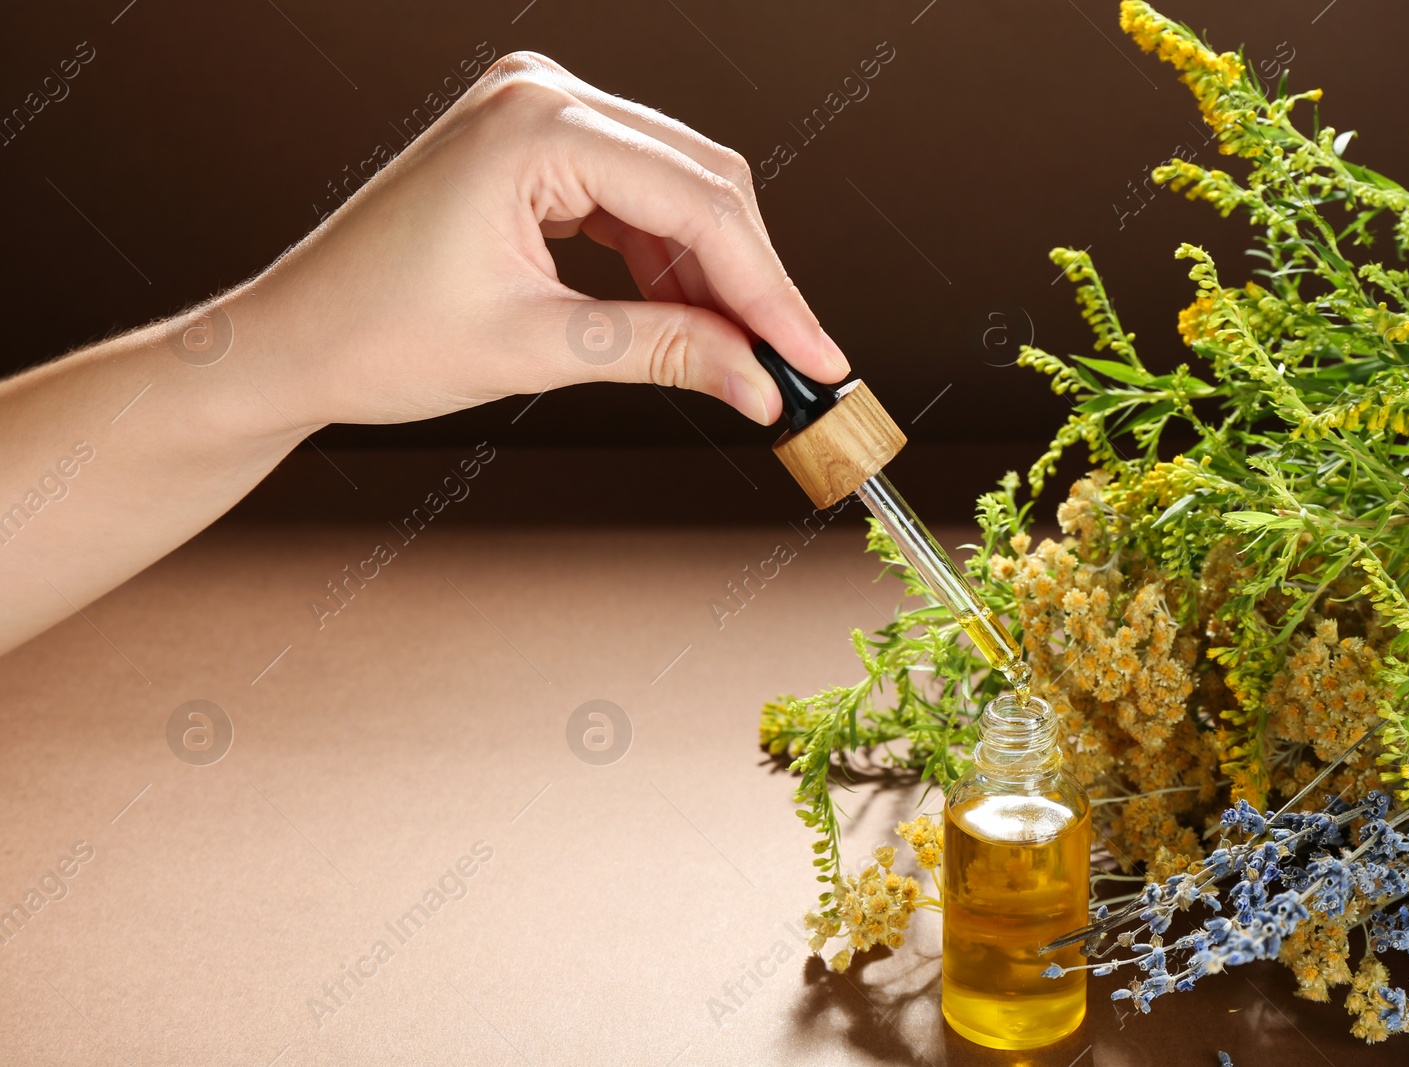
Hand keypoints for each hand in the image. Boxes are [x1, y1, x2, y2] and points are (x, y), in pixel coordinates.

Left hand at [237, 51, 850, 429]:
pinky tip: (688, 315)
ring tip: (739, 354)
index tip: (815, 357)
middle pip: (700, 181)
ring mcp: (537, 112)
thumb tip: (761, 381)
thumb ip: (666, 352)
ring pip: (676, 189)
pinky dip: (668, 259)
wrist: (294, 340)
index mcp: (535, 124)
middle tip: (791, 364)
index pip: (697, 204)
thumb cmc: (377, 336)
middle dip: (750, 280)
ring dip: (714, 273)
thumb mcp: (540, 349)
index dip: (769, 290)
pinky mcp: (535, 145)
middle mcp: (542, 95)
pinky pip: (635, 196)